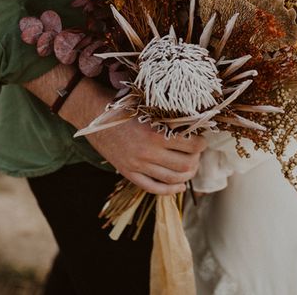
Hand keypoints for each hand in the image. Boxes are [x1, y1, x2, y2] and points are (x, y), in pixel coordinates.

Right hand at [86, 118, 206, 194]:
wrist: (95, 116)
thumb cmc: (124, 107)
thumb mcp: (148, 108)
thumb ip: (168, 118)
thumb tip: (193, 124)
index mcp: (155, 134)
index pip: (191, 146)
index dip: (201, 144)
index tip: (201, 140)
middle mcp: (148, 152)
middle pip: (185, 165)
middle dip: (196, 160)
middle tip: (196, 154)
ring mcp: (137, 165)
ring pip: (172, 178)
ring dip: (187, 175)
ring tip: (190, 168)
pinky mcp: (128, 173)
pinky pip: (153, 187)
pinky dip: (170, 190)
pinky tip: (179, 187)